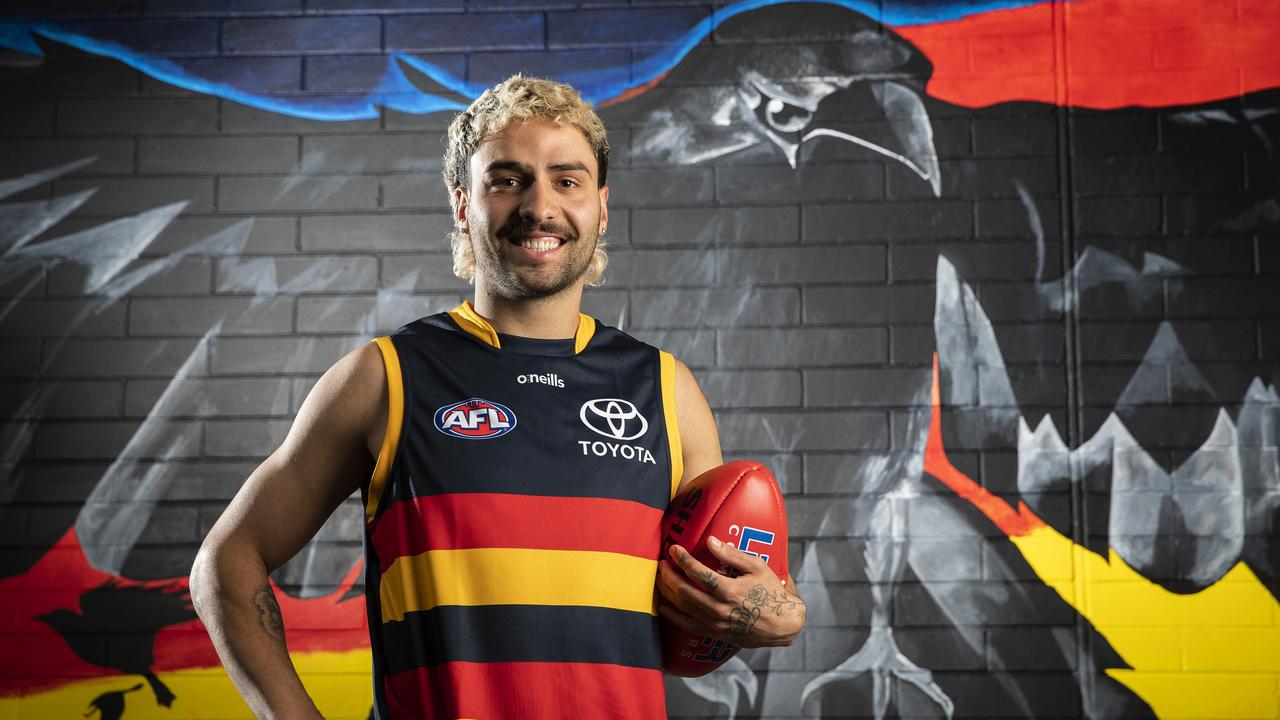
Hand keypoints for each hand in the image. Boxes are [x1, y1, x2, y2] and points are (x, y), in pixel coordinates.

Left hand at [656, 535, 805, 647]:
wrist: (781, 625)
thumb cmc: (771, 592)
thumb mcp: (757, 567)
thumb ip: (732, 555)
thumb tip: (711, 541)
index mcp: (730, 590)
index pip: (697, 573)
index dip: (682, 559)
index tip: (674, 549)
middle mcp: (719, 609)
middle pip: (683, 590)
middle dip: (668, 574)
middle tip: (660, 563)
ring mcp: (714, 623)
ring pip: (681, 607)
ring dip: (666, 591)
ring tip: (658, 578)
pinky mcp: (713, 633)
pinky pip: (685, 625)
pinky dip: (671, 615)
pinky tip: (662, 605)